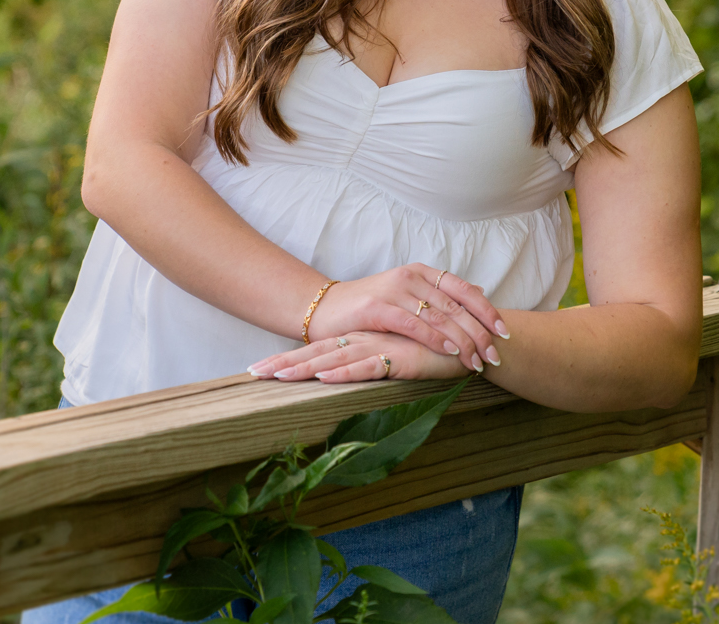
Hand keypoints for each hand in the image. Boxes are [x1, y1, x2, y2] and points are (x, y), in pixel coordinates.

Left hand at [249, 331, 465, 383]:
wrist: (467, 342)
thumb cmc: (428, 351)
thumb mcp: (393, 359)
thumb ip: (370, 362)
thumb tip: (341, 374)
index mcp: (359, 339)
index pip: (316, 349)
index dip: (286, 359)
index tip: (256, 369)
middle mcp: (363, 340)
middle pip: (315, 352)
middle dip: (283, 364)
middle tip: (252, 373)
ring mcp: (378, 347)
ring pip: (334, 359)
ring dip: (304, 369)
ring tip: (275, 377)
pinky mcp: (397, 358)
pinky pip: (366, 366)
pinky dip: (344, 373)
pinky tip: (325, 377)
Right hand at [305, 265, 506, 372]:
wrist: (325, 310)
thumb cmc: (370, 309)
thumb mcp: (408, 297)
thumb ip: (438, 299)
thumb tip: (477, 301)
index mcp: (422, 272)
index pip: (464, 289)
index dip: (486, 311)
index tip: (505, 332)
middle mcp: (411, 276)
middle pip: (456, 306)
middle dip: (480, 332)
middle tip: (496, 354)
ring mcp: (394, 290)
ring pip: (439, 316)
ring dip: (463, 340)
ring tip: (478, 360)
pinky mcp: (377, 308)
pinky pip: (414, 324)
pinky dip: (436, 338)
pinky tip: (451, 351)